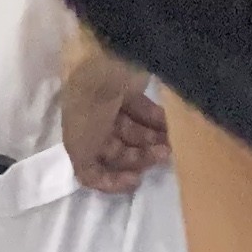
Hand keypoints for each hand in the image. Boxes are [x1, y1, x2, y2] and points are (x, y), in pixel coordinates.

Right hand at [60, 36, 171, 193]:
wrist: (102, 67)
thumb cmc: (89, 111)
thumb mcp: (79, 148)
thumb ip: (89, 172)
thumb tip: (106, 184)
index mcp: (79, 137)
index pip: (96, 165)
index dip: (115, 178)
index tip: (136, 179)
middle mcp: (94, 123)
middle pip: (121, 150)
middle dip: (142, 157)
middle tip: (162, 154)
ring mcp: (112, 106)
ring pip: (137, 133)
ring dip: (154, 142)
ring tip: (171, 142)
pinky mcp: (131, 90)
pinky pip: (146, 114)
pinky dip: (159, 123)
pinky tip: (171, 127)